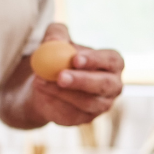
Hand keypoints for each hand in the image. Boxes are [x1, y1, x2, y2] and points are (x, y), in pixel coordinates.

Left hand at [0, 23, 123, 129]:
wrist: (46, 84)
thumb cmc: (58, 57)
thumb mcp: (54, 40)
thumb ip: (55, 35)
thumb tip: (54, 41)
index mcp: (112, 62)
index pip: (111, 60)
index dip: (95, 60)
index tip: (75, 59)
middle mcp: (113, 85)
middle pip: (104, 84)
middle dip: (82, 80)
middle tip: (60, 76)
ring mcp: (101, 105)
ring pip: (86, 102)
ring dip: (62, 92)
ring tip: (39, 81)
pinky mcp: (86, 119)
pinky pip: (72, 114)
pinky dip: (55, 103)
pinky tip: (41, 93)